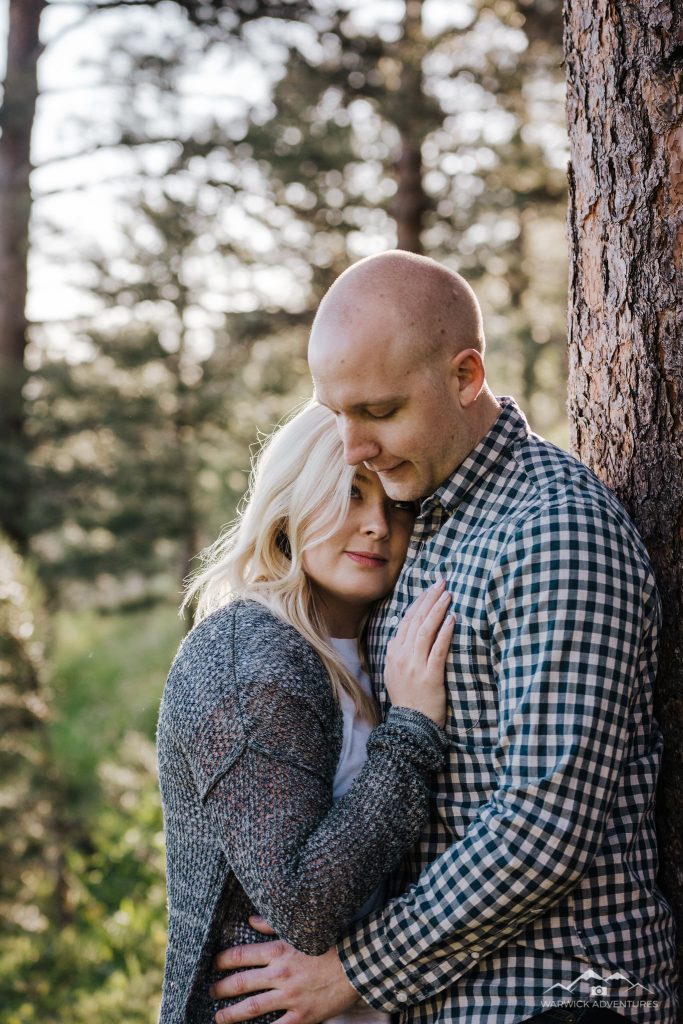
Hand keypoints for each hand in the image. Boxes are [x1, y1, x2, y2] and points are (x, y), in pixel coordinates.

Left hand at [211, 916, 359, 1023]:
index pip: (240, 955)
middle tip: (211, 992)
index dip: (222, 961)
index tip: (213, 964)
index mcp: (279, 951)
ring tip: (219, 1017)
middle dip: (221, 988)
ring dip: (231, 1014)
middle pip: (240, 983)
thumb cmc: (331, 943)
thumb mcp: (301, 929)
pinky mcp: (301, 1017)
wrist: (358, 963)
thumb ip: (272, 925)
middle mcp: (280, 974)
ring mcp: (289, 998)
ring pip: (251, 1008)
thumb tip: (250, 919)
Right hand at [384, 580, 453, 727]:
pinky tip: (452, 619)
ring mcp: (414, 665)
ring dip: (437, 609)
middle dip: (429, 598)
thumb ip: (400, 652)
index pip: (405, 620)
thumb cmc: (408, 699)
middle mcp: (401, 656)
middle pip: (416, 620)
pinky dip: (444, 632)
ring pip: (425, 630)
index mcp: (393, 653)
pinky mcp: (430, 675)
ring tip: (448, 594)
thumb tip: (406, 632)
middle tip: (441, 582)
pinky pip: (438, 649)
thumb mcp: (395, 672)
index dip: (418, 602)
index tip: (429, 589)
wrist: (410, 725)